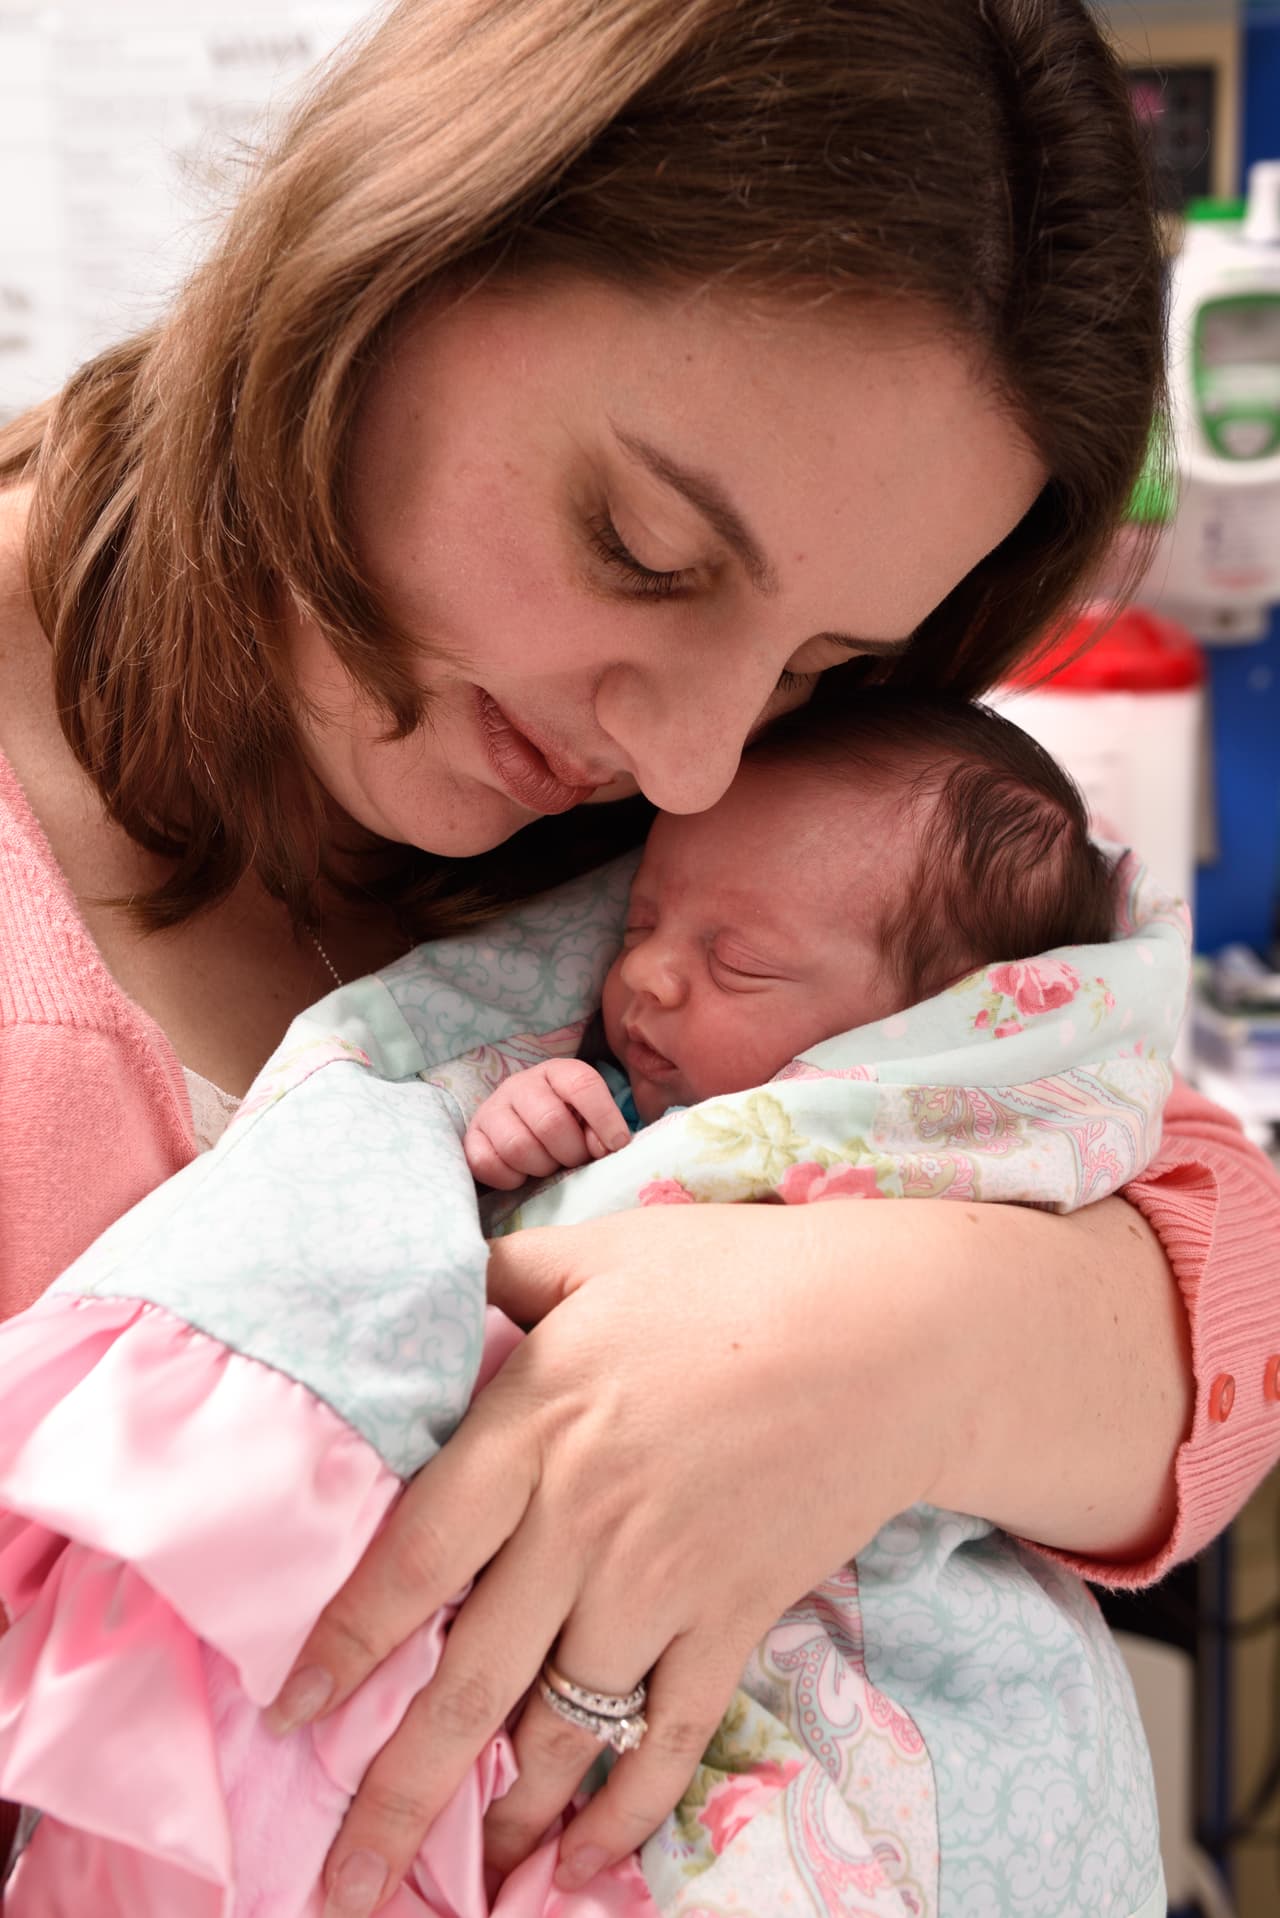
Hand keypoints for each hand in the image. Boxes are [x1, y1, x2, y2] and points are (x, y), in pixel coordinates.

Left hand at [268, 1203, 946, 1913]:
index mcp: (533, 1427)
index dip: (346, 1645)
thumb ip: (507, 1275)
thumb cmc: (739, 1277)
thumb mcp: (603, 1253)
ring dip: (506, 1815)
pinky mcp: (735, 1617)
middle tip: (341, 1882)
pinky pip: (669, 1737)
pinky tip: (582, 1867)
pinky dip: (627, 1812)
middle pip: (471, 1682)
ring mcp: (662, 1584)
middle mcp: (581, 1524)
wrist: (892, 1334)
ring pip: (562, 1727)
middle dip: (397, 1792)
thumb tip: (436, 1284)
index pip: (413, 1560)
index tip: (291, 1712)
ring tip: (457, 1880)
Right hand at [463, 1059, 631, 1188]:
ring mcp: (491, 1110)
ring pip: (517, 1145)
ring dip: (541, 1166)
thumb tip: (608, 1146)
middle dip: (571, 1151)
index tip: (617, 1144)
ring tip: (548, 1166)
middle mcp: (520, 1084)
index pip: (583, 1084)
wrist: (518, 1134)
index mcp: (557, 1073)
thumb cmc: (564, 1130)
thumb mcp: (589, 1123)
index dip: (604, 1117)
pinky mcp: (471, 1138)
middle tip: (575, 1160)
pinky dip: (510, 1178)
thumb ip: (603, 1132)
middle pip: (550, 1122)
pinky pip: (487, 1163)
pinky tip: (521, 1175)